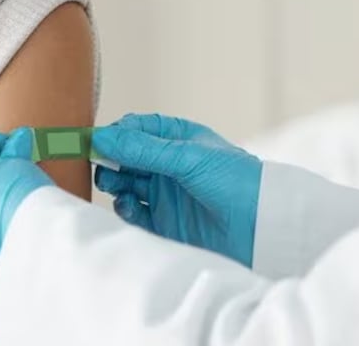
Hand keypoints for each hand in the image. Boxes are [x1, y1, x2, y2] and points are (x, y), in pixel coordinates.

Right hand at [92, 114, 261, 266]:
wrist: (263, 229)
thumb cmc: (235, 181)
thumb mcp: (187, 158)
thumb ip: (142, 148)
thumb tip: (101, 137)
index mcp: (178, 139)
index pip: (136, 129)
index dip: (115, 133)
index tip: (94, 140)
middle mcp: (169, 165)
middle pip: (125, 157)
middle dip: (109, 159)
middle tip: (96, 163)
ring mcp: (165, 194)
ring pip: (125, 184)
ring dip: (114, 182)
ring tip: (113, 184)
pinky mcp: (164, 223)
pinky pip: (133, 213)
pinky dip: (123, 208)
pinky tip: (126, 204)